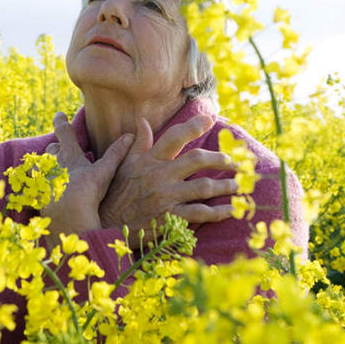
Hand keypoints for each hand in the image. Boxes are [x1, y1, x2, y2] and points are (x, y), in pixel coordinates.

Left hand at [40, 112, 133, 243]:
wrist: (68, 216)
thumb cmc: (88, 192)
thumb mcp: (104, 172)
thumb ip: (116, 153)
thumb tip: (129, 136)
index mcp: (69, 155)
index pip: (63, 132)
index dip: (61, 121)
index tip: (59, 115)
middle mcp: (53, 163)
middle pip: (51, 150)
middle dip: (55, 148)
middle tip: (58, 148)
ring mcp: (43, 178)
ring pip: (41, 165)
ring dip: (46, 165)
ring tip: (51, 170)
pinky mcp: (38, 194)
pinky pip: (35, 185)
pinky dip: (39, 185)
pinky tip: (43, 191)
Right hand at [99, 114, 236, 245]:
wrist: (107, 224)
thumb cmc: (116, 191)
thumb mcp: (124, 164)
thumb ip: (138, 143)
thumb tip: (142, 121)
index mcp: (150, 160)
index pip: (175, 137)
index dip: (194, 126)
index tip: (211, 120)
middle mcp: (161, 175)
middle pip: (197, 160)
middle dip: (219, 159)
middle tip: (233, 161)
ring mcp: (167, 197)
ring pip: (203, 187)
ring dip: (224, 186)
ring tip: (237, 185)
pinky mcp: (171, 218)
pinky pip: (199, 213)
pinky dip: (217, 212)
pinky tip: (230, 210)